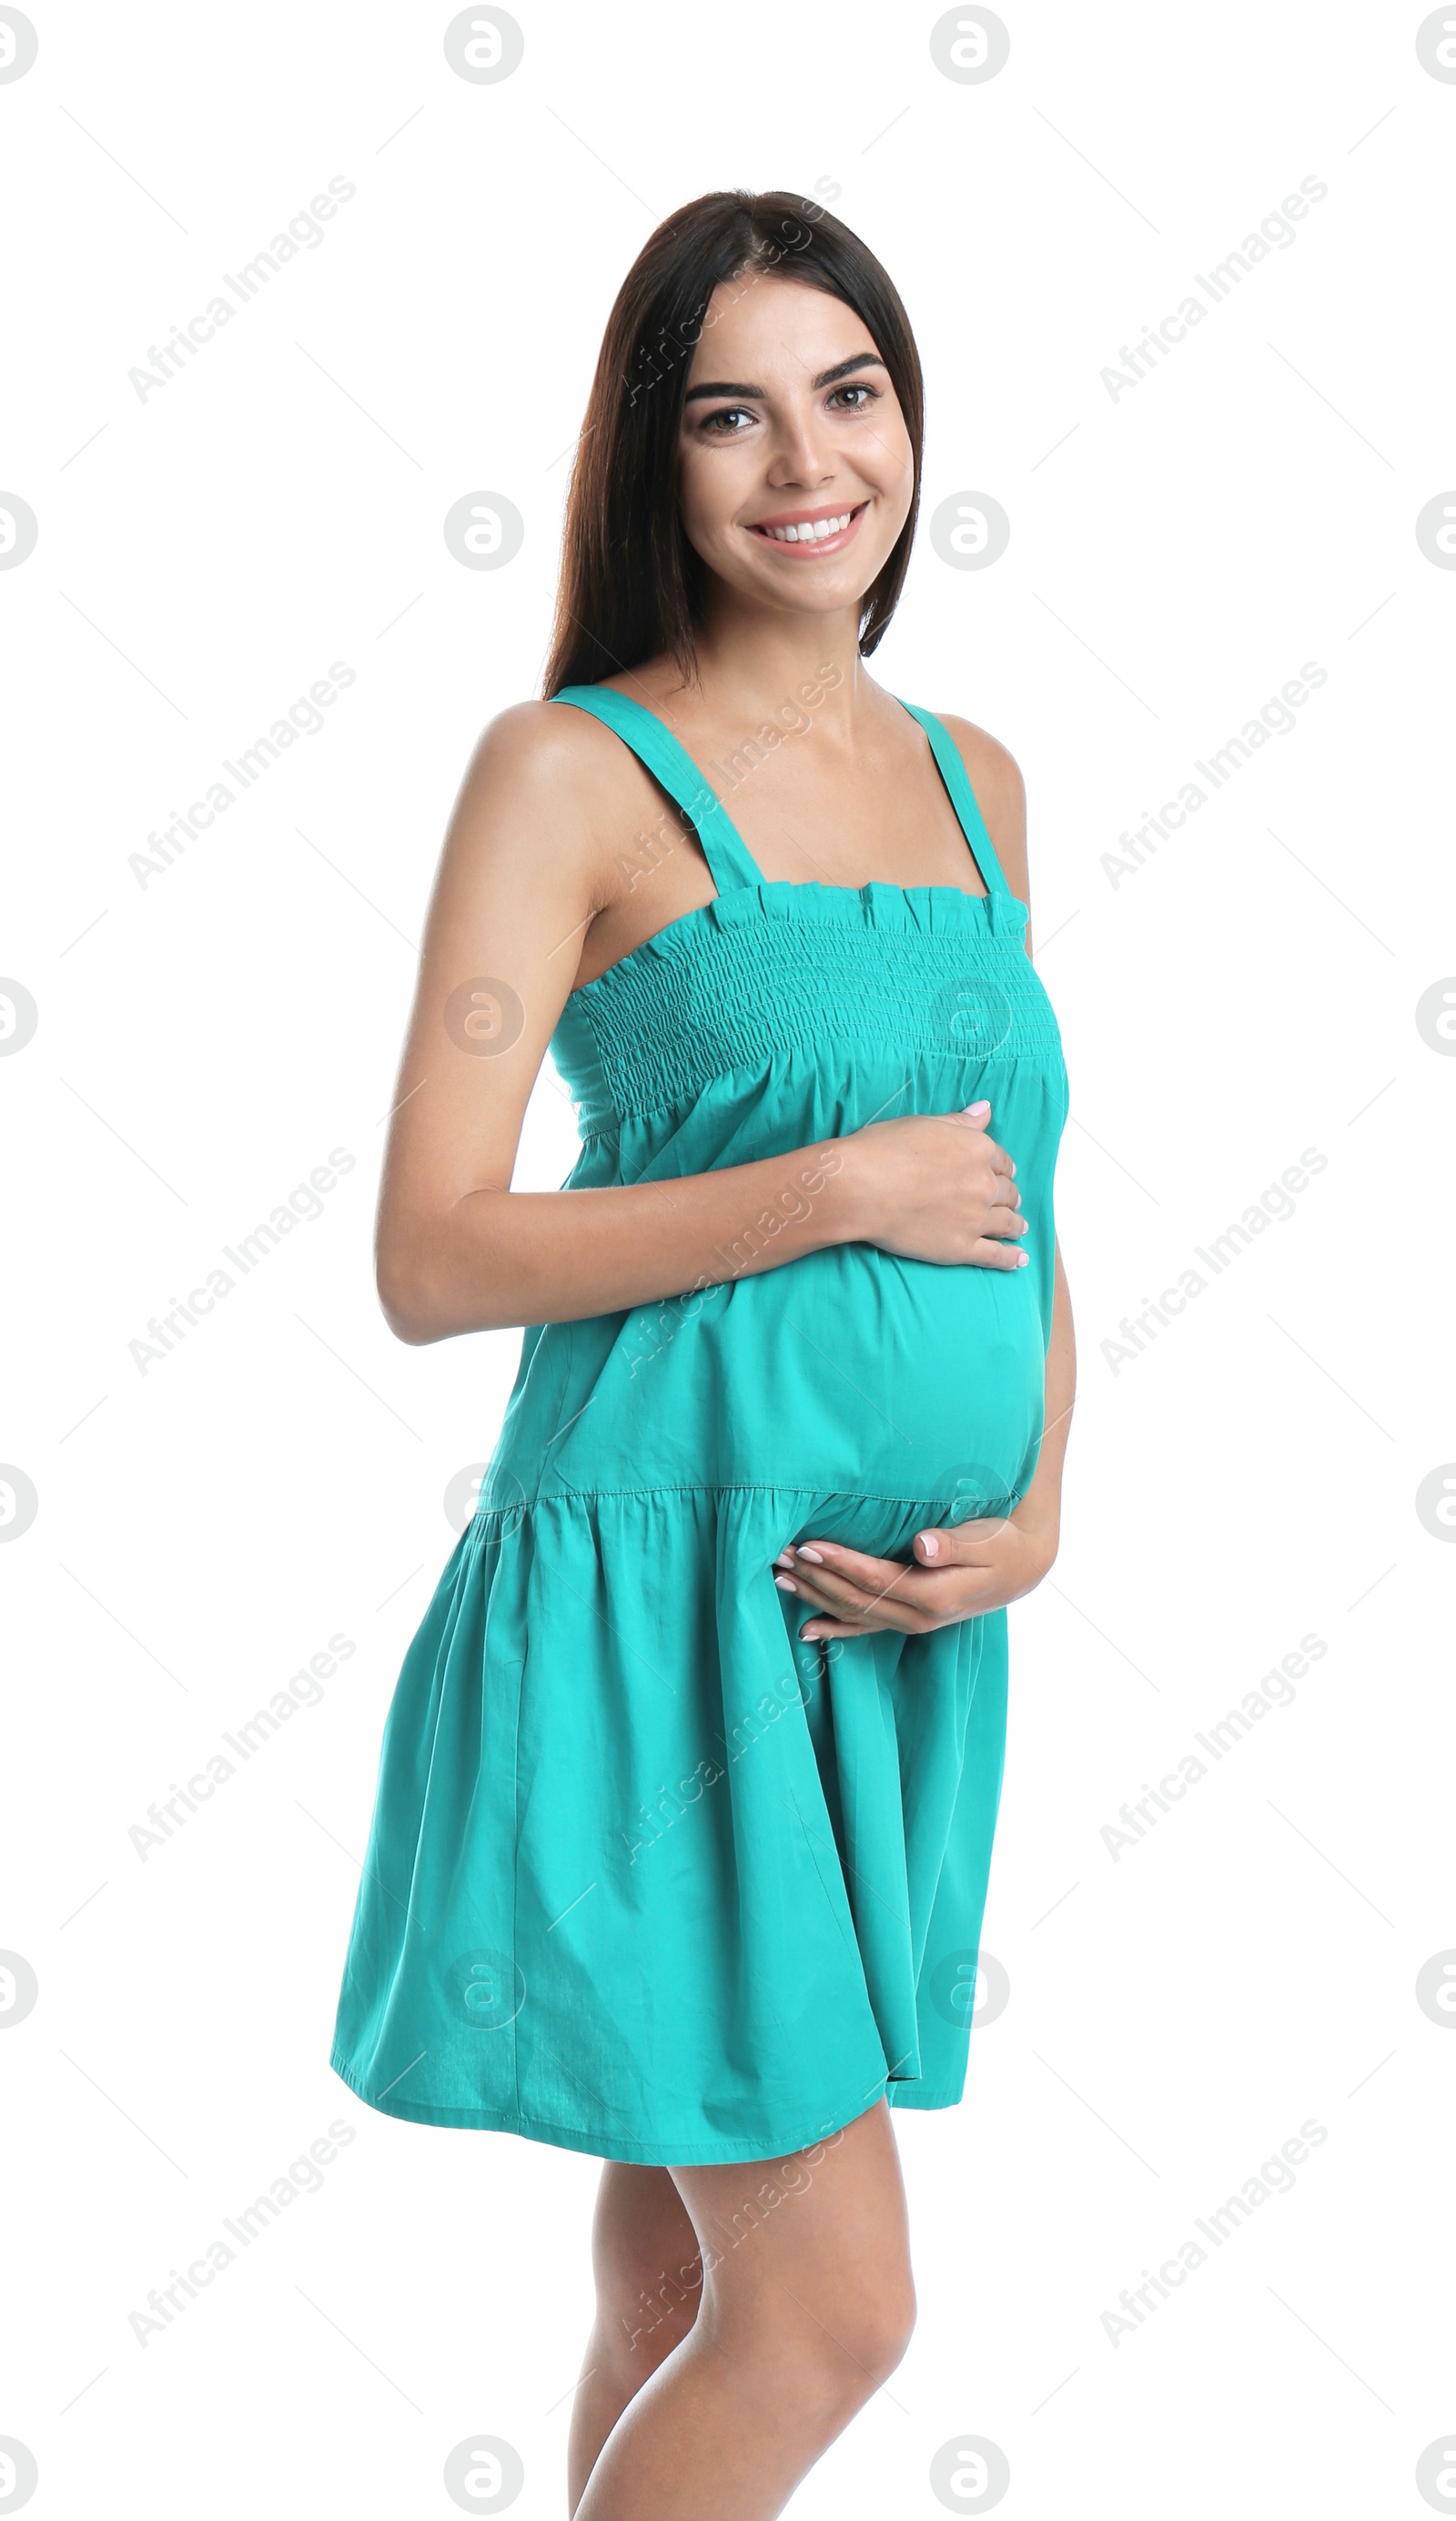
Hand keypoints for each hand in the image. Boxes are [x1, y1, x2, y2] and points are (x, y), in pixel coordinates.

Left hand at [772, 1505, 1057, 1638]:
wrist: (1022, 1568)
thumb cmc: (1003, 1544)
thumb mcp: (987, 1539)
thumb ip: (953, 1544)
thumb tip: (923, 1545)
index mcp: (935, 1595)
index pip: (875, 1580)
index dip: (840, 1563)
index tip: (809, 1544)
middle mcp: (918, 1616)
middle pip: (855, 1599)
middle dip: (816, 1578)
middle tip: (779, 1555)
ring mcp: (911, 1623)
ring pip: (853, 1613)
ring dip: (815, 1597)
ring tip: (780, 1578)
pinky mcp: (909, 1620)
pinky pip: (865, 1629)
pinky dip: (834, 1628)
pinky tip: (806, 1630)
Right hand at [837, 1101, 1027, 1270]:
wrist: (861, 1188)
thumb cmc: (884, 1150)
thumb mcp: (925, 1123)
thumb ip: (961, 1121)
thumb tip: (987, 1110)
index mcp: (977, 1150)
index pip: (1001, 1161)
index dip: (1002, 1168)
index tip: (1002, 1174)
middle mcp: (983, 1184)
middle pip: (1006, 1192)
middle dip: (1008, 1195)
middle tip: (1010, 1201)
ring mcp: (975, 1218)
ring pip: (1006, 1222)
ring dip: (1015, 1224)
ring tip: (1019, 1228)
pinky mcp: (961, 1248)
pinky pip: (995, 1255)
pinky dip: (1011, 1258)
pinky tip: (1020, 1259)